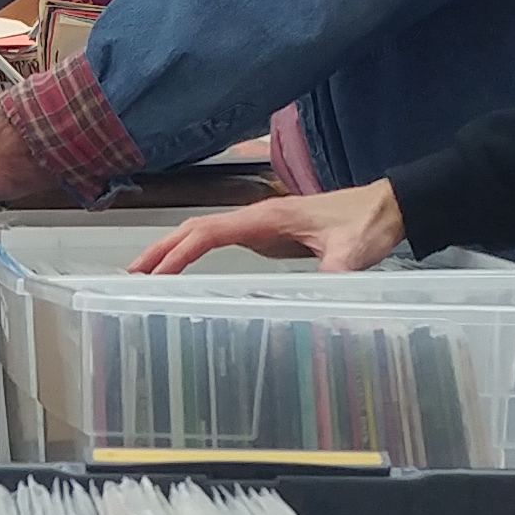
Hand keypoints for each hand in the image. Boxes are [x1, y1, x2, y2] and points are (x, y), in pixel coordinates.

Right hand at [134, 181, 401, 272]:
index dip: (180, 253)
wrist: (386, 207)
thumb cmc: (367, 224)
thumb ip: (333, 274)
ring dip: (172, 250)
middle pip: (195, 229)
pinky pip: (218, 242)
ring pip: (202, 233)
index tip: (157, 275)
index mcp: (267, 217)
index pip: (210, 232)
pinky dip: (193, 253)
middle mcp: (256, 217)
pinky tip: (183, 271)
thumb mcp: (352, 253)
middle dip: (161, 249)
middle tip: (129, 275)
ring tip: (142, 274)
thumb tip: (319, 306)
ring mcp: (259, 225)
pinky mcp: (266, 235)